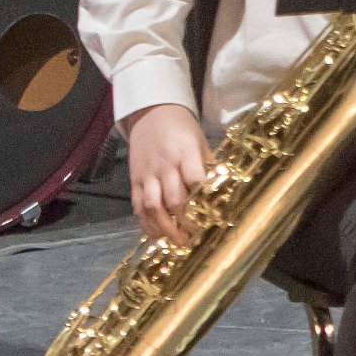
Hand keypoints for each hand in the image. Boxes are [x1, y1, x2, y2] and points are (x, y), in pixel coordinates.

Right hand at [126, 104, 210, 246]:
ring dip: (164, 227)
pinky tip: (155, 236)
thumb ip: (207, 166)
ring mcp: (147, 174)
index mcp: (185, 153)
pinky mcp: (134, 180)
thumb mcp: (200, 142)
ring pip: (153, 206)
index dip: (204, 200)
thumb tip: (221, 192)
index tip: (213, 216)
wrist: (151, 114)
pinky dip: (145, 223)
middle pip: (173, 198)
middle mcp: (164, 165)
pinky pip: (137, 205)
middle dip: (185, 221)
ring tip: (176, 242)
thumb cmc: (183, 130)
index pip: (195, 179)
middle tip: (195, 237)